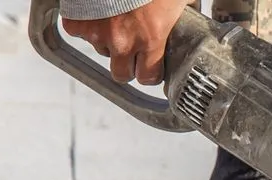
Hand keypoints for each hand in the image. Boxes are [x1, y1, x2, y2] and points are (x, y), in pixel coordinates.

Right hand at [61, 0, 189, 84]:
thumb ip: (186, 10)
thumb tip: (194, 16)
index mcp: (151, 38)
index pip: (148, 77)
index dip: (151, 73)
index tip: (152, 67)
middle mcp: (122, 40)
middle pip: (122, 74)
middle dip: (128, 65)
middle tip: (133, 49)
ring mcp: (97, 32)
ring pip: (102, 50)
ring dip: (109, 41)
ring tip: (117, 20)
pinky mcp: (76, 22)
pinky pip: (81, 32)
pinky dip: (88, 24)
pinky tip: (99, 10)